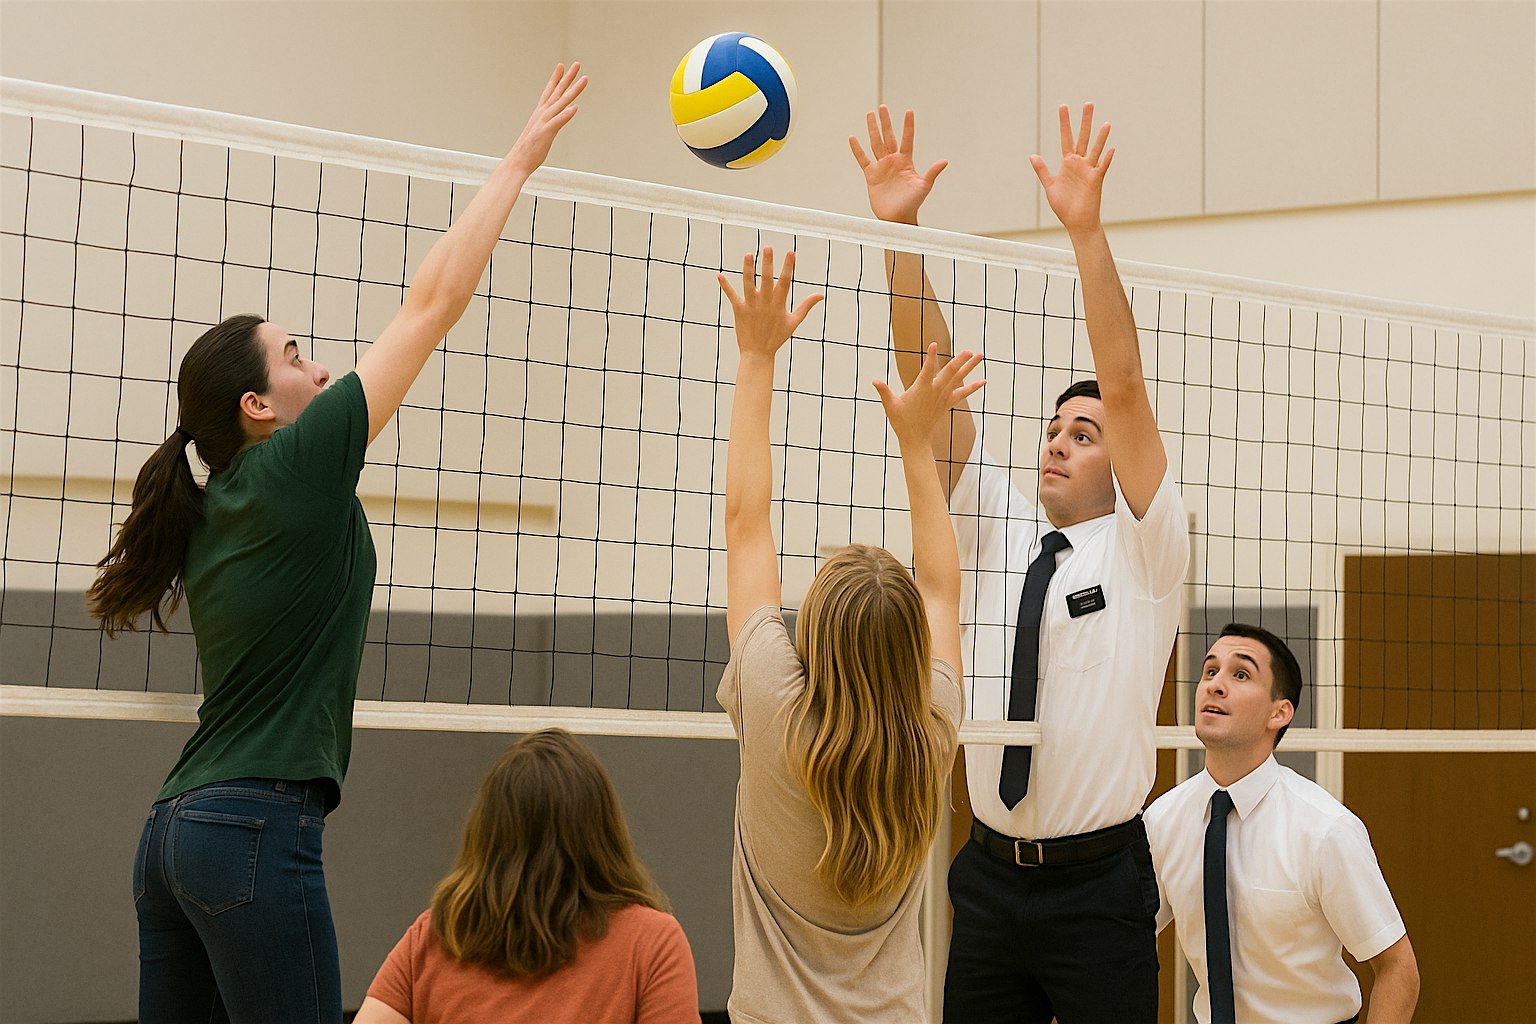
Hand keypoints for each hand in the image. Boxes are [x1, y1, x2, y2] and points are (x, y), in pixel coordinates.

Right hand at [506, 62, 587, 173]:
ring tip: (584, 79)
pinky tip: (575, 107)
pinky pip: (558, 122)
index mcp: (540, 114)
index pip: (550, 92)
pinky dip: (566, 114)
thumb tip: (552, 121)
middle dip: (567, 77)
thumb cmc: (528, 150)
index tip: (562, 66)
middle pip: (557, 92)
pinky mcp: (546, 132)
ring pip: (561, 102)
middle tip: (577, 64)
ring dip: (573, 90)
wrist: (518, 162)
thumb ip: (547, 124)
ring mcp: (544, 122)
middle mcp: (542, 114)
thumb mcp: (540, 133)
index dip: (556, 78)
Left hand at [718, 249, 824, 359]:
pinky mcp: (739, 311)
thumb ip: (806, 306)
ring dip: (748, 270)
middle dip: (767, 264)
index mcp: (778, 305)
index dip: (788, 267)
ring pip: (748, 285)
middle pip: (766, 280)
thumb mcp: (794, 322)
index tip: (790, 253)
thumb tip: (820, 295)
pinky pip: (732, 296)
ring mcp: (751, 306)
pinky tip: (719, 275)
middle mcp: (765, 304)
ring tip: (748, 254)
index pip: (785, 282)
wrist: (758, 354)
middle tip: (768, 248)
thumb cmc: (777, 337)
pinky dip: (725, 286)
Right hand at [849, 106, 948, 224]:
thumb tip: (945, 161)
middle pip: (888, 137)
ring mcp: (882, 167)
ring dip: (873, 130)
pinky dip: (857, 149)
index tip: (909, 111)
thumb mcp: (924, 186)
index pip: (907, 139)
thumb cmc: (913, 203)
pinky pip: (863, 159)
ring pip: (876, 144)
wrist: (898, 218)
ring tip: (869, 114)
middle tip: (882, 107)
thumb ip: (932, 172)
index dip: (908, 126)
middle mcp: (893, 161)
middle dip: (885, 122)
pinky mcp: (871, 175)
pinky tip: (853, 138)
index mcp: (906, 161)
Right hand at [874, 343, 984, 445]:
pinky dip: (973, 387)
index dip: (930, 357)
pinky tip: (984, 381)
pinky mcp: (948, 403)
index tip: (933, 345)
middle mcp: (935, 391)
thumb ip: (884, 391)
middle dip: (960, 361)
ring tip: (980, 356)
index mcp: (921, 389)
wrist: (915, 439)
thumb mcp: (890, 405)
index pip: (927, 370)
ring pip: (959, 379)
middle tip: (969, 351)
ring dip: (970, 367)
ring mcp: (943, 397)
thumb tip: (874, 381)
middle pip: (950, 373)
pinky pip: (963, 393)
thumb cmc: (901, 421)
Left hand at [1030, 103, 1113, 234]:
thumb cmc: (1064, 206)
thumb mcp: (1050, 186)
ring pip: (1095, 150)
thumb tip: (1032, 155)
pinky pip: (1102, 168)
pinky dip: (1106, 159)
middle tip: (1088, 103)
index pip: (1065, 138)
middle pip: (1082, 138)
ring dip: (1101, 137)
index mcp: (1068, 163)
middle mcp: (1079, 163)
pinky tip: (1111, 149)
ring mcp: (1089, 171)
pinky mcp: (1096, 181)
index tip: (1063, 107)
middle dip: (1085, 121)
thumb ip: (1042, 170)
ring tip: (1106, 123)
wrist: (1076, 222)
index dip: (1064, 123)